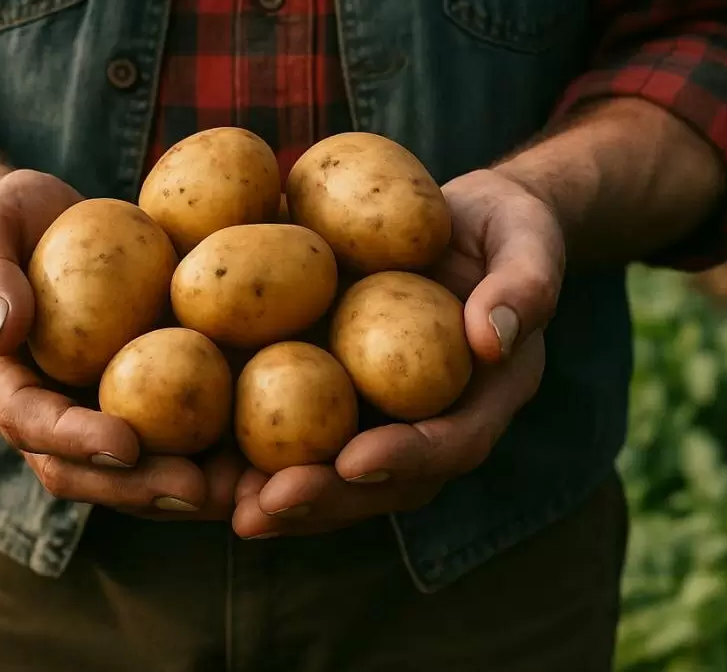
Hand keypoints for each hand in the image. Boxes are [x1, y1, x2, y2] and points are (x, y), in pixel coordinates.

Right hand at [0, 169, 241, 519]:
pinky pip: (165, 435)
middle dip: (137, 486)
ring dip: (181, 489)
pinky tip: (258, 459)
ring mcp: (84, 409)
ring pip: (128, 471)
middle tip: (197, 491)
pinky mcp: (128, 397)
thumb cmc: (0, 220)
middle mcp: (37, 410)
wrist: (30, 222)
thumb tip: (3, 328)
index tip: (126, 443)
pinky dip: (208, 454)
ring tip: (240, 493)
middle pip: (82, 469)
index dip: (76, 440)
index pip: (29, 421)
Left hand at [230, 168, 563, 537]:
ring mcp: (379, 413)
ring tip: (219, 503)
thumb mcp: (529, 244)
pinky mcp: (335, 391)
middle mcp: (427, 421)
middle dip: (321, 499)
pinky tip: (197, 453)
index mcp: (483, 399)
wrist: (466, 220)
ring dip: (274, 493)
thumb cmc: (506, 229)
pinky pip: (295, 427)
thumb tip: (492, 337)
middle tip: (266, 506)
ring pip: (329, 472)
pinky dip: (249, 447)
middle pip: (377, 482)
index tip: (354, 462)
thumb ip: (524, 287)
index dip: (404, 458)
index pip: (449, 444)